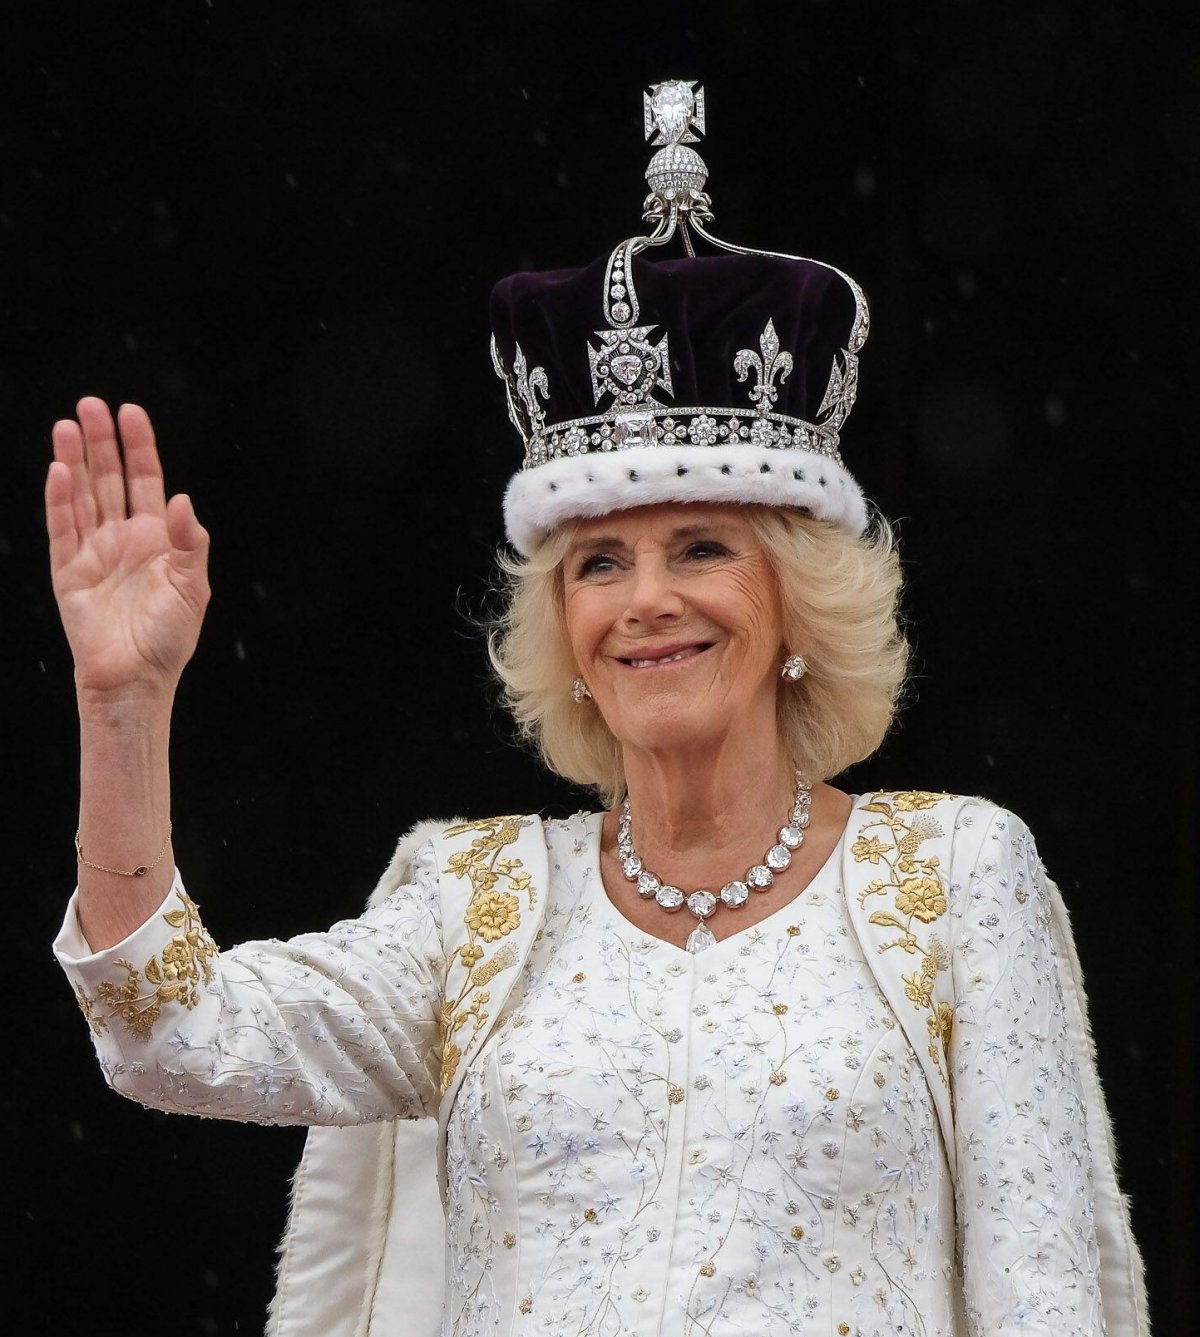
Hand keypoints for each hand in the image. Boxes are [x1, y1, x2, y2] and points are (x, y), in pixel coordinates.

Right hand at [46, 398, 210, 701]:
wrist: (137, 680)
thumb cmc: (170, 639)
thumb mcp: (193, 588)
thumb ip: (190, 543)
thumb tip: (181, 498)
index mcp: (156, 539)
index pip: (145, 481)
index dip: (139, 447)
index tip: (131, 412)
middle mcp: (122, 539)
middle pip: (109, 479)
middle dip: (100, 442)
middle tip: (90, 404)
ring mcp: (93, 553)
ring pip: (81, 495)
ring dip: (74, 460)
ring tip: (67, 424)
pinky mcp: (68, 572)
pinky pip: (62, 529)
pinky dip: (60, 500)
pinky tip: (59, 470)